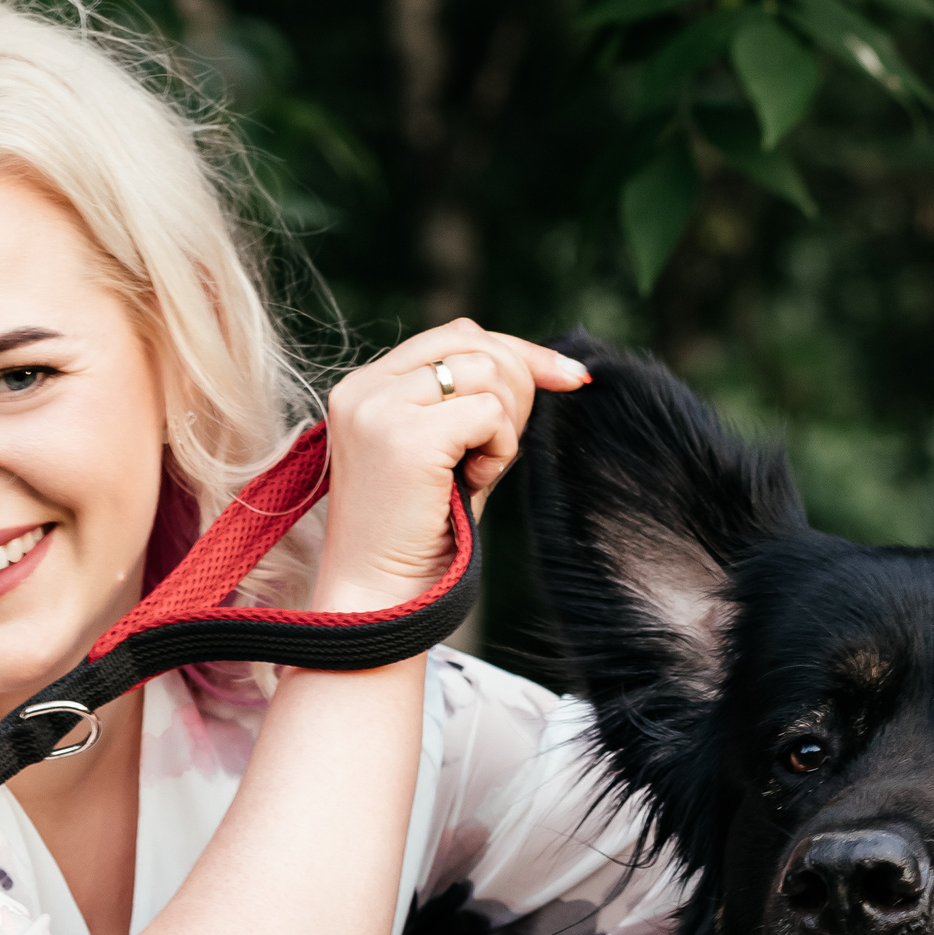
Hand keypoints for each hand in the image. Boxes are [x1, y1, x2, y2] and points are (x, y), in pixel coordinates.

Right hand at [316, 321, 591, 609]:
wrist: (379, 598)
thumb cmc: (419, 537)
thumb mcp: (446, 455)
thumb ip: (472, 403)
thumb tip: (537, 361)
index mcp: (367, 387)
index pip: (455, 336)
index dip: (517, 352)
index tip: (568, 377)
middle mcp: (365, 387)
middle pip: (475, 343)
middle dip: (519, 387)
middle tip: (503, 449)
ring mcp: (379, 407)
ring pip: (487, 372)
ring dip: (505, 426)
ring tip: (476, 473)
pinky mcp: (404, 435)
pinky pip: (489, 412)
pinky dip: (500, 450)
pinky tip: (474, 483)